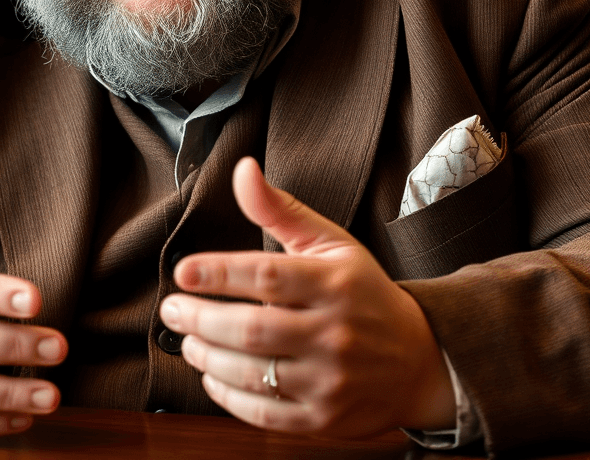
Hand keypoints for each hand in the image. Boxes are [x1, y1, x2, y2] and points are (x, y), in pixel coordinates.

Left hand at [159, 157, 453, 437]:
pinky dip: (227, 396)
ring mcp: (331, 379)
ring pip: (254, 374)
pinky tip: (211, 375)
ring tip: (187, 340)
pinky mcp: (324, 418)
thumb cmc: (363, 293)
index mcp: (334, 283)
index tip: (183, 271)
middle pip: (253, 329)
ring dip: (207, 357)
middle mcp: (334, 332)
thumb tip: (242, 170)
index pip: (268, 275)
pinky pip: (264, 414)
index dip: (219, 273)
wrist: (418, 359)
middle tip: (172, 309)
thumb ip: (279, 208)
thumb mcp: (330, 243)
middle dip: (201, 319)